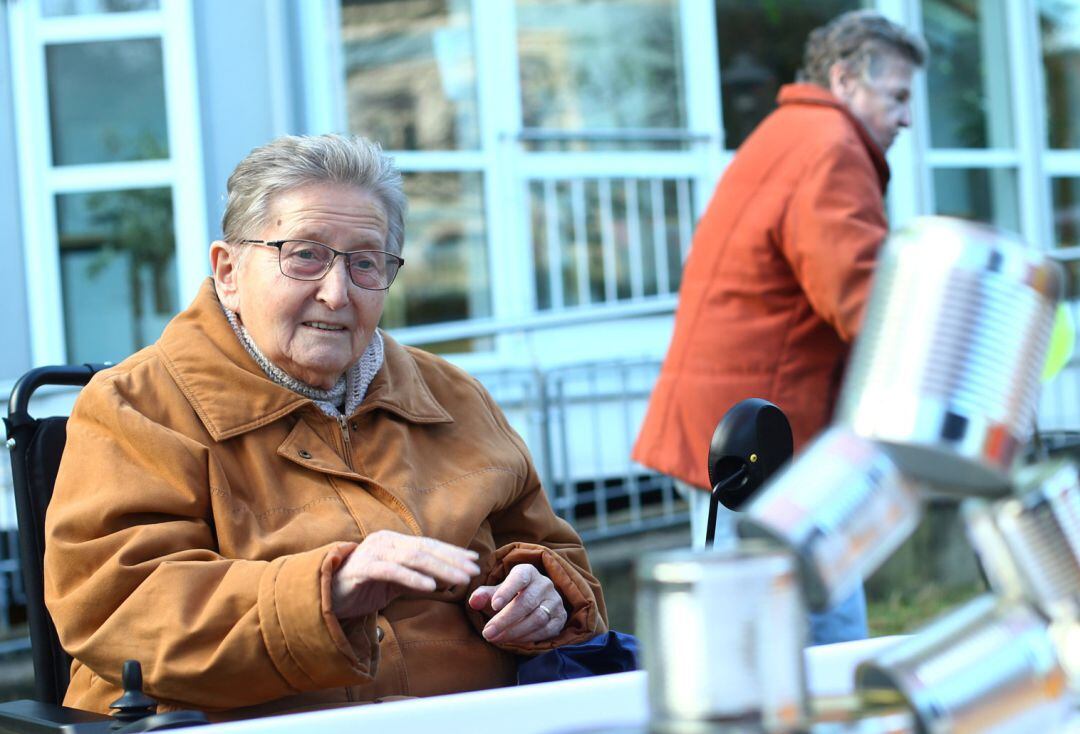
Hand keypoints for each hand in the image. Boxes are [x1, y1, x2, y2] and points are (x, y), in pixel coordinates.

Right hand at [332, 531, 479, 619]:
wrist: (323, 596)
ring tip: (461, 580)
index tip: (474, 560)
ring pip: (414, 558)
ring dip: (441, 569)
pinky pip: (392, 572)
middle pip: (425, 549)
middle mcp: (385, 541)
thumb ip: (415, 577)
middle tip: (474, 570)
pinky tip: (432, 588)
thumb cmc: (360, 588)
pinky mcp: (362, 569)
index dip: (452, 552)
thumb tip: (445, 580)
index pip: (429, 545)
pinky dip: (413, 579)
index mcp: (393, 542)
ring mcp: (373, 553)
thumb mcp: (394, 582)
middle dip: (452, 560)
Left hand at [468, 564, 566, 643]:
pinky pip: (546, 630)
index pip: (519, 578)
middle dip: (505, 620)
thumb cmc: (511, 595)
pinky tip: (512, 641)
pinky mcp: (560, 617)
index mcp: (528, 572)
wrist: (535, 601)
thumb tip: (474, 601)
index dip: (507, 591)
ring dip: (515, 631)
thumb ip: (484, 595)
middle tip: (487, 632)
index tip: (494, 605)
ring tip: (496, 638)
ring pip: (537, 618)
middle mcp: (544, 584)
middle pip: (526, 602)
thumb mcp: (496, 592)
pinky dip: (528, 637)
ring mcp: (555, 601)